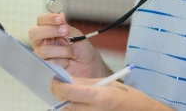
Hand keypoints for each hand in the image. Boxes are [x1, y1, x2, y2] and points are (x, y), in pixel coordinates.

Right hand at [29, 13, 107, 77]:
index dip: (49, 18)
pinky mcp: (45, 68)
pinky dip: (63, 62)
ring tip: (73, 53)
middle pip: (34, 34)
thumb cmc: (81, 49)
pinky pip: (49, 63)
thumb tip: (59, 14)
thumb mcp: (75, 35)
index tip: (61, 18)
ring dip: (63, 51)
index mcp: (48, 30)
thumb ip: (65, 26)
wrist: (89, 67)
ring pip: (44, 50)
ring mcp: (41, 55)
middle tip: (65, 31)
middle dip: (50, 31)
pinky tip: (68, 63)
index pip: (41, 20)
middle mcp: (41, 42)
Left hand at [50, 77, 169, 110]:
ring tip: (68, 94)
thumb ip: (87, 83)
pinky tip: (77, 103)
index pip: (67, 92)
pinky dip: (73, 110)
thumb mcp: (109, 84)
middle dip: (59, 94)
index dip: (57, 85)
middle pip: (65, 105)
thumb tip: (68, 80)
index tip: (55, 79)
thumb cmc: (130, 98)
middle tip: (58, 84)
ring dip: (65, 103)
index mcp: (98, 97)